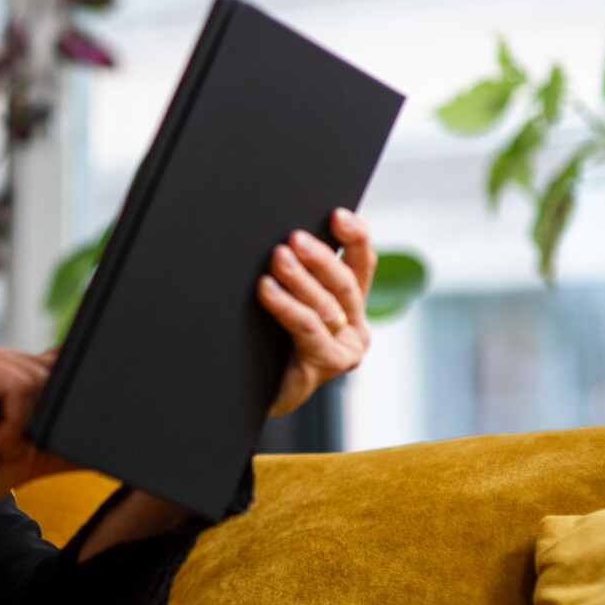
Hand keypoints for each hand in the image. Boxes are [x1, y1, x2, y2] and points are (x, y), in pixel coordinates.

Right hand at [0, 345, 72, 513]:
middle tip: (18, 447)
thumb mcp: (35, 456)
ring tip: (3, 445)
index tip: (63, 421)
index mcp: (16, 374)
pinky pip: (21, 388)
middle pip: (59, 376)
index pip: (63, 364)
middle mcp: (3, 360)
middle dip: (49, 420)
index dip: (74, 386)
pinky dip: (17, 423)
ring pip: (43, 382)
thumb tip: (107, 441)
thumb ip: (65, 439)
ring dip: (29, 426)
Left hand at [257, 207, 373, 416]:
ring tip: (277, 257)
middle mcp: (355, 324)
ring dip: (300, 279)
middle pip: (344, 282)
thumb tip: (281, 236)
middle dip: (320, 257)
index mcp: (349, 303)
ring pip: (326, 305)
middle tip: (294, 238)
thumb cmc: (264, 339)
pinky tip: (266, 290)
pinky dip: (286, 306)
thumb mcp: (283, 299)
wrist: (244, 390)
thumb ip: (293, 273)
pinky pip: (307, 328)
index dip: (355, 237)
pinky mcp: (328, 364)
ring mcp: (345, 347)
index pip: (360, 263)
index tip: (338, 215)